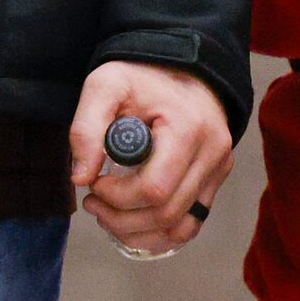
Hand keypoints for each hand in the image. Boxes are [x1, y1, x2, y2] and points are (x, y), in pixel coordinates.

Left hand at [68, 61, 233, 258]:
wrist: (182, 67)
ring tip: (109, 215)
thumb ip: (86, 127)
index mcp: (188, 129)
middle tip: (93, 202)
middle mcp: (212, 152)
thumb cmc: (142, 76)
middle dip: (120, 218)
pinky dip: (160, 234)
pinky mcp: (216, 178)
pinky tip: (133, 223)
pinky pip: (191, 224)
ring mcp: (218, 168)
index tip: (95, 182)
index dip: (117, 197)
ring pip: (180, 228)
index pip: (154, 189)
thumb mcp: (106, 85)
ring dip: (138, 232)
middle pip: (166, 214)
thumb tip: (81, 178)